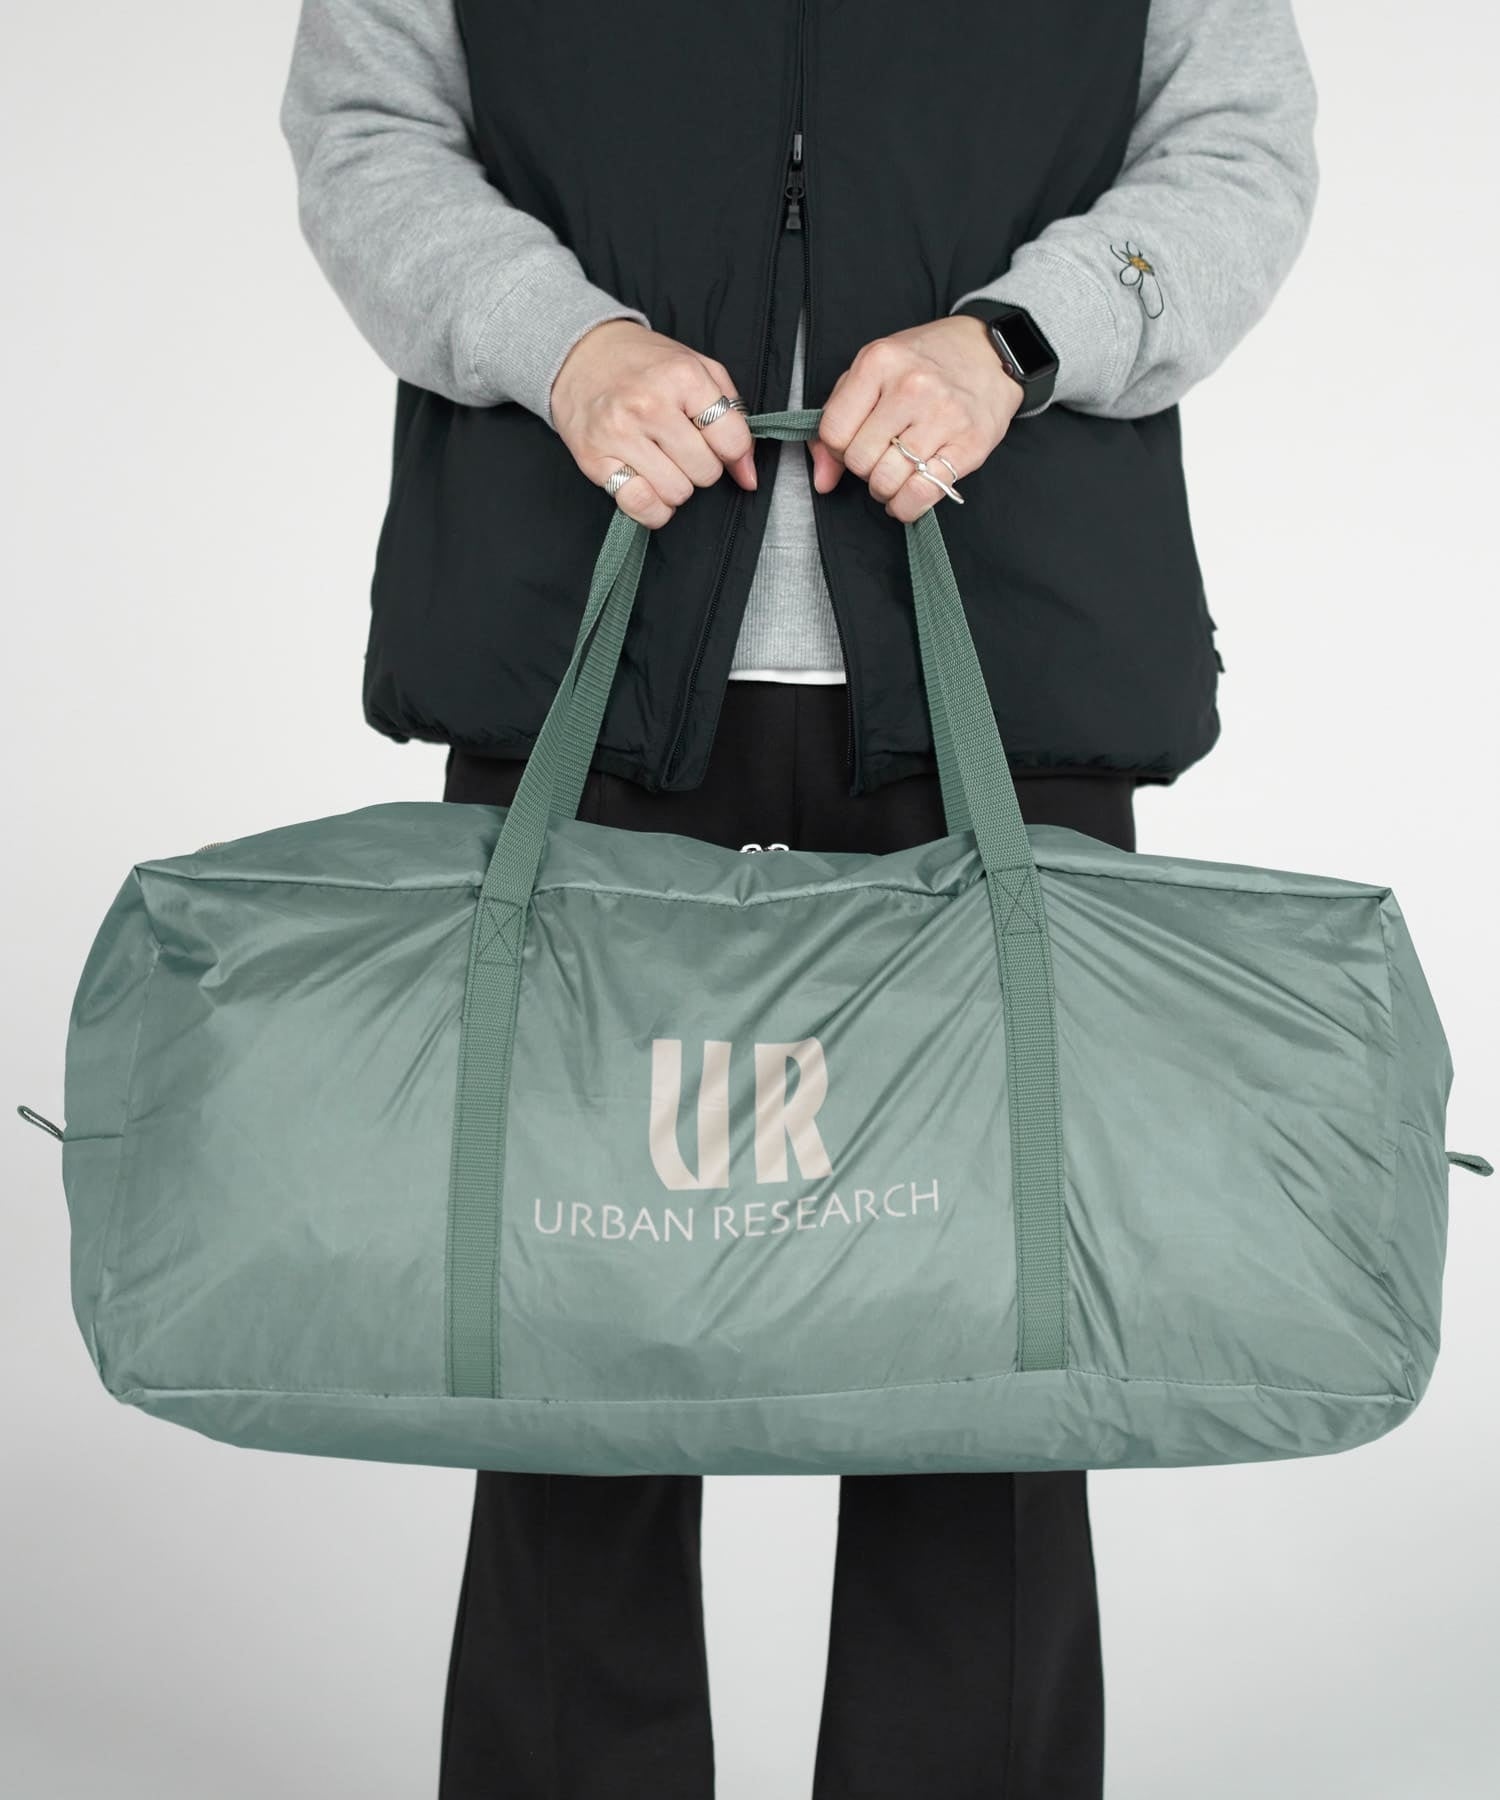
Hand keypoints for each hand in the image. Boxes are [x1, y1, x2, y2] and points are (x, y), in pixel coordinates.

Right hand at [550, 320, 757, 528]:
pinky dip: (654, 508)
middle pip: (706, 472)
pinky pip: (641, 506)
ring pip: (677, 493)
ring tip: (663, 462)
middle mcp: (649, 404)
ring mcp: (618, 434)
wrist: (581, 355)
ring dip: (677, 486)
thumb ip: (733, 418)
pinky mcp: (595, 460)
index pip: (733, 441)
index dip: (732, 450)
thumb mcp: (698, 370)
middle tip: (683, 448)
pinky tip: (650, 486)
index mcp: (681, 375)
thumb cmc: (646, 365)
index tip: (718, 443)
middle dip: (702, 466)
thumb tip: (748, 477)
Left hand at [809, 315, 1025, 520]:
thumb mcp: (871, 374)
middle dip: (864, 469)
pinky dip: (907, 506)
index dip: (838, 448)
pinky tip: (908, 496)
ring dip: (885, 489)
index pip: (833, 432)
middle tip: (882, 457)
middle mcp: (911, 386)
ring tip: (897, 473)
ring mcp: (943, 415)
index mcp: (879, 362)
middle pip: (859, 460)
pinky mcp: (969, 444)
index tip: (856, 442)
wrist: (989, 353)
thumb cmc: (924, 363)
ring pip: (886, 481)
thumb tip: (822, 480)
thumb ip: (837, 420)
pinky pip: (921, 494)